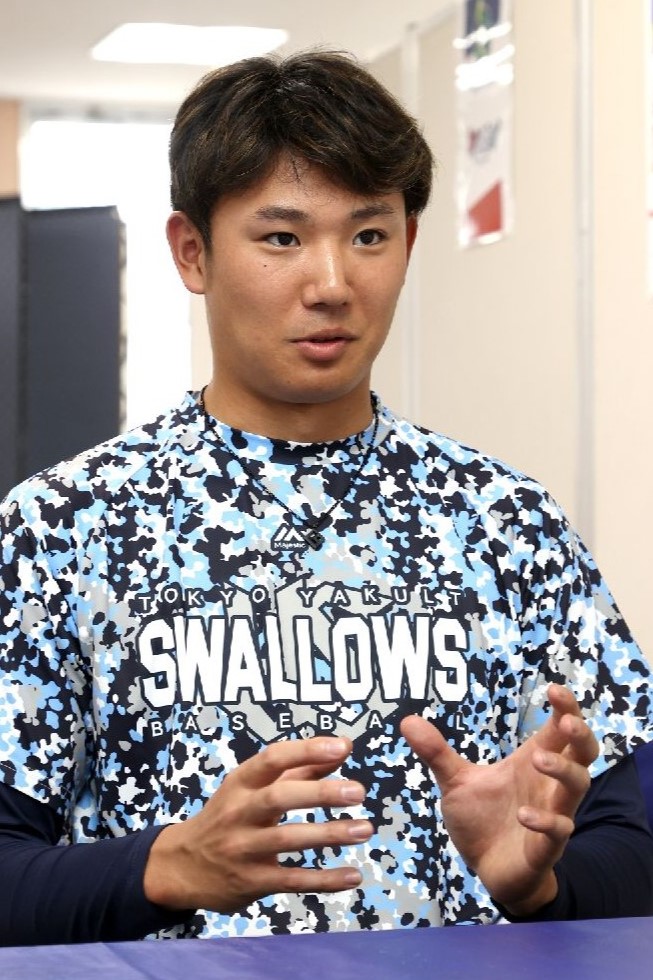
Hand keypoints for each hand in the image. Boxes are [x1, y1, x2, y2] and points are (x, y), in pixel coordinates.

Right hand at [143, 736, 372, 912]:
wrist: (183, 866)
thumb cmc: (229, 816)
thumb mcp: (253, 788)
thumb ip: (298, 769)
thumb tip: (342, 749)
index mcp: (241, 782)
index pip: (273, 759)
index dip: (307, 751)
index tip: (342, 748)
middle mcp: (239, 812)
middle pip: (279, 797)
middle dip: (320, 793)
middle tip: (358, 791)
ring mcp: (243, 849)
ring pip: (288, 840)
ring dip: (329, 834)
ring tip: (364, 829)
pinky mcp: (251, 882)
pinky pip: (292, 880)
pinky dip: (324, 879)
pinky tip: (352, 875)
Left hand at [400, 683, 598, 916]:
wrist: (488, 871)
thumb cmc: (482, 820)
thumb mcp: (456, 782)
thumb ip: (436, 752)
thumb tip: (406, 720)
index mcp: (532, 762)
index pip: (560, 729)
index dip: (564, 707)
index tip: (553, 688)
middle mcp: (549, 785)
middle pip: (583, 753)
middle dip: (580, 734)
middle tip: (565, 721)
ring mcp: (552, 814)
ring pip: (578, 787)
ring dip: (563, 770)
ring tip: (537, 758)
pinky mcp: (546, 848)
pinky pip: (559, 831)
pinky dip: (545, 821)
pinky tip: (523, 813)